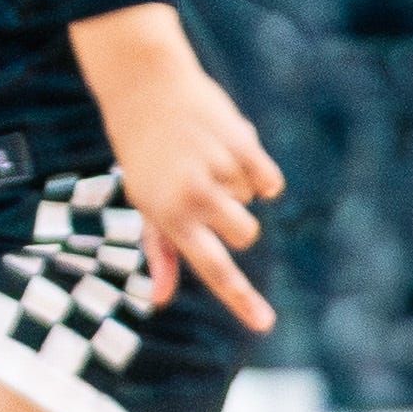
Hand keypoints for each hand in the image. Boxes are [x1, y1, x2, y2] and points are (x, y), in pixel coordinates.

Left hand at [68, 0, 277, 328]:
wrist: (143, 87)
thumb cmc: (143, 154)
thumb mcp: (144, 203)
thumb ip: (159, 253)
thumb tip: (158, 301)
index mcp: (168, 218)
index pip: (212, 269)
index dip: (241, 299)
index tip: (266, 324)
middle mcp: (193, 197)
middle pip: (245, 236)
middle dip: (234, 219)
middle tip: (204, 188)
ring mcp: (218, 169)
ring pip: (254, 202)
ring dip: (238, 184)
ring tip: (204, 157)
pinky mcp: (241, 143)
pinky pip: (269, 180)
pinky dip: (257, 169)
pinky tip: (228, 149)